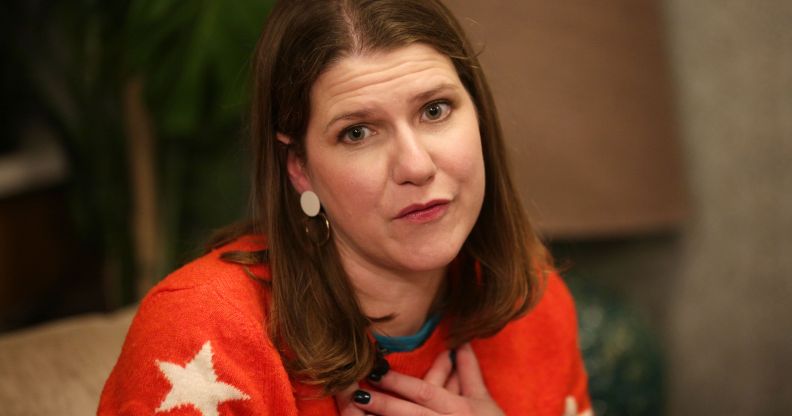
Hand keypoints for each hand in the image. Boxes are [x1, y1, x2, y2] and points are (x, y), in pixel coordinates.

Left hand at [335, 343, 503, 415]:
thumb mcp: (483, 399)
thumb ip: (469, 370)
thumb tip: (460, 342)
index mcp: (458, 408)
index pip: (424, 392)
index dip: (399, 382)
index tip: (375, 371)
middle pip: (409, 414)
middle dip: (382, 404)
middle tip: (356, 394)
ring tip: (354, 412)